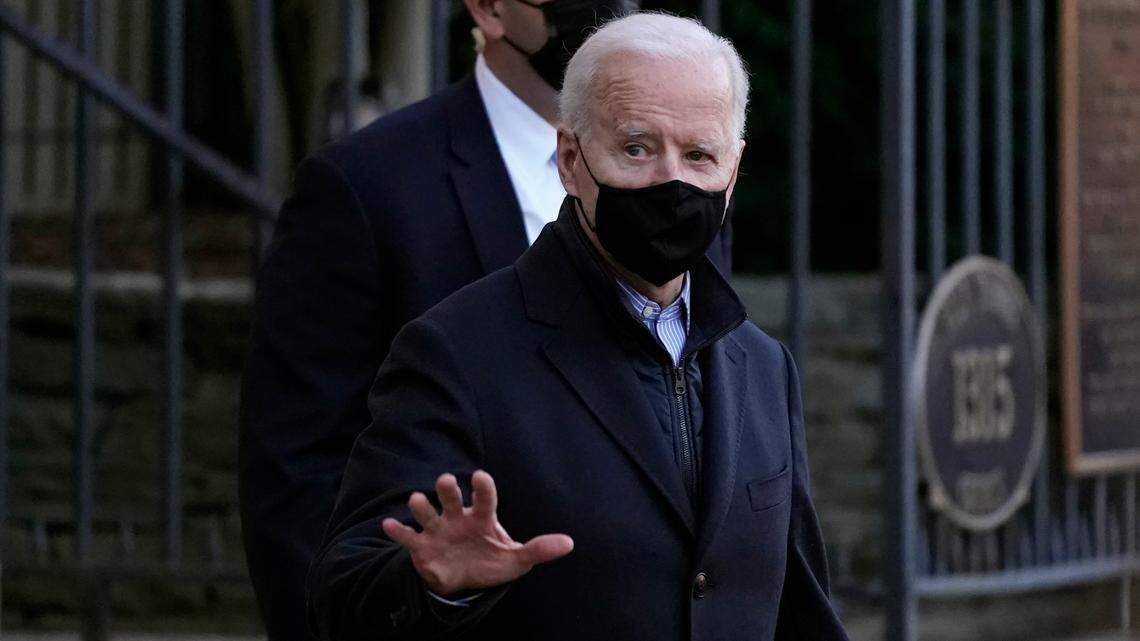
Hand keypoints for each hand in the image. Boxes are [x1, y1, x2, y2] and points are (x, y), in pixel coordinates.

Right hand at [382, 470, 573, 597]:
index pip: (485, 498)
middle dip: (448, 490)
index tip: (479, 476)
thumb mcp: (517, 559)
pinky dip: (398, 531)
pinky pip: (408, 537)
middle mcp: (457, 518)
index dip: (482, 487)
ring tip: (416, 500)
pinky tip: (389, 524)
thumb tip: (570, 543)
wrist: (464, 579)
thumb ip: (540, 550)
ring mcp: (438, 531)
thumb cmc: (491, 560)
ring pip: (427, 513)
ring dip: (421, 507)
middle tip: (446, 481)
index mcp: (482, 517)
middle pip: (451, 498)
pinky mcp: (421, 548)